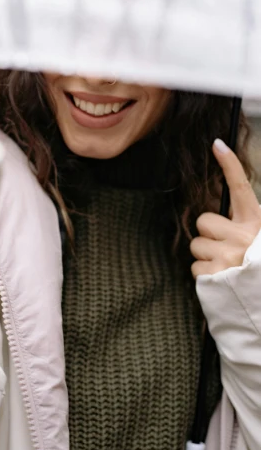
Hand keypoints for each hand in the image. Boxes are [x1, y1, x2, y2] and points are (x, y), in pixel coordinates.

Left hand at [190, 139, 260, 277]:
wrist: (260, 305)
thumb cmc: (259, 268)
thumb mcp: (260, 240)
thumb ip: (247, 224)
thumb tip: (224, 214)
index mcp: (257, 225)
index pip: (241, 189)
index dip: (229, 165)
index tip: (217, 144)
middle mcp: (243, 237)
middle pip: (204, 221)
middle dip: (210, 235)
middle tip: (227, 249)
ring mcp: (227, 256)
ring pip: (197, 245)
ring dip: (207, 256)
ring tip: (226, 267)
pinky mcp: (214, 275)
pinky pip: (195, 267)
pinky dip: (205, 275)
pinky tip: (221, 280)